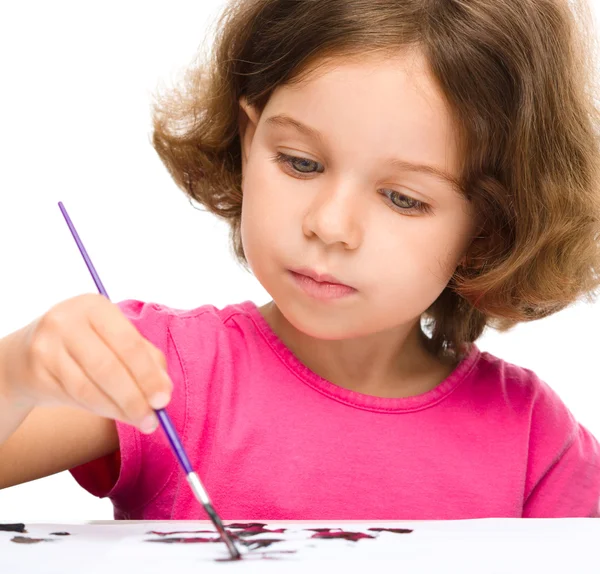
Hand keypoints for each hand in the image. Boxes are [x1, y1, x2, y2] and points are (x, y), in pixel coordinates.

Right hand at [4, 293, 171, 433]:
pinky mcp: (35, 373)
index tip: (163, 400)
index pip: (128, 343)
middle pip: (108, 367)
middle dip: (135, 398)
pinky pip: (75, 398)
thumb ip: (147, 359)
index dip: (148, 374)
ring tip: (140, 421)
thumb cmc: (87, 346)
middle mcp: (66, 321)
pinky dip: (101, 409)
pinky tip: (115, 414)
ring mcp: (46, 347)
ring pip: (90, 388)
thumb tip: (164, 390)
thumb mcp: (116, 340)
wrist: (24, 357)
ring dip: (119, 410)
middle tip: (152, 421)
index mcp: (94, 305)